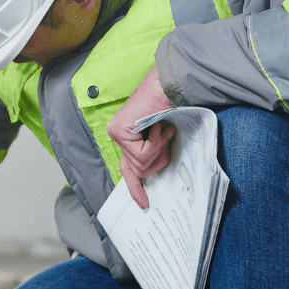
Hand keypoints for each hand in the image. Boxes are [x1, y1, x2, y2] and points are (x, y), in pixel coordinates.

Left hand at [106, 67, 175, 208]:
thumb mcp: (163, 137)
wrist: (170, 84)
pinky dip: (157, 143)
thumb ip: (154, 153)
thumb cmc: (171, 106)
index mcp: (128, 138)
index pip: (128, 169)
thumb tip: (151, 174)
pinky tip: (159, 126)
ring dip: (160, 149)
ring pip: (141, 164)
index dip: (135, 187)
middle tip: (165, 139)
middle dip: (157, 160)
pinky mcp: (119, 131)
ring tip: (164, 129)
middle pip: (136, 170)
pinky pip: (142, 154)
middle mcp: (118, 136)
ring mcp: (116, 133)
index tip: (143, 203)